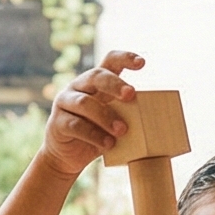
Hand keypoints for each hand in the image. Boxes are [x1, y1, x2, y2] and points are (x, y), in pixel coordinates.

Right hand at [38, 49, 144, 176]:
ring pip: (84, 102)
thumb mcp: (114, 121)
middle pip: (95, 75)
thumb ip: (127, 115)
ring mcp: (65, 102)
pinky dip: (94, 135)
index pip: (110, 61)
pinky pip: (75, 125)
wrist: (67, 156)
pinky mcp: (57, 122)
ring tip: (122, 131)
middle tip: (131, 95)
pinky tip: (109, 144)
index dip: (125, 58)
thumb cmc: (97, 134)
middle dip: (114, 84)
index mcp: (96, 82)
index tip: (142, 63)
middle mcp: (79, 86)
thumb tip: (157, 121)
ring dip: (106, 116)